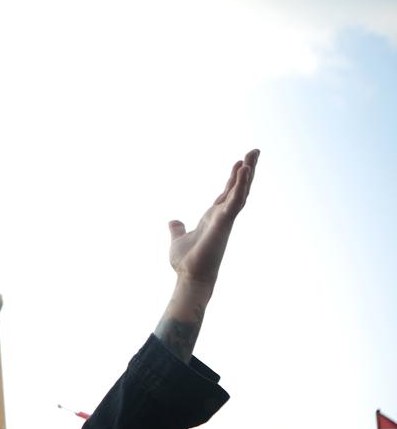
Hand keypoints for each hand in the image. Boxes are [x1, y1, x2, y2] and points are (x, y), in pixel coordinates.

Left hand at [166, 150, 257, 290]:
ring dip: (247, 173)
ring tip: (252, 155)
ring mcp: (225, 219)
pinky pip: (234, 200)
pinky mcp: (224, 222)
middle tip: (254, 151)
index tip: (240, 163)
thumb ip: (177, 229)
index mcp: (213, 217)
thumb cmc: (187, 262)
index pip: (227, 193)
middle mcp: (222, 216)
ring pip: (240, 192)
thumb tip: (173, 221)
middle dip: (247, 170)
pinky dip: (240, 185)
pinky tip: (243, 170)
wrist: (189, 277)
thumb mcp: (178, 239)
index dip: (234, 178)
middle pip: (238, 188)